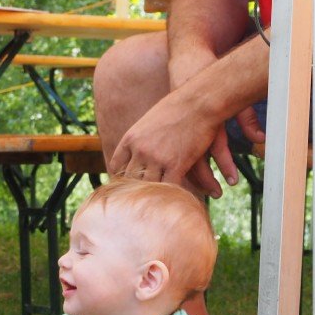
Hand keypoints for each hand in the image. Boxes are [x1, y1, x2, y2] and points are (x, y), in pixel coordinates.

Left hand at [109, 86, 239, 197]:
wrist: (198, 102)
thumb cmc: (178, 107)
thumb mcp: (149, 120)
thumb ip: (140, 136)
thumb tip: (136, 144)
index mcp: (130, 139)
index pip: (116, 165)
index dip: (119, 178)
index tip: (121, 188)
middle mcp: (140, 150)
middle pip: (130, 180)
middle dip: (130, 193)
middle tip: (128, 208)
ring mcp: (157, 159)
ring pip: (147, 186)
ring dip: (149, 198)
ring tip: (145, 212)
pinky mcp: (176, 165)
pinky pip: (168, 187)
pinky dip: (168, 197)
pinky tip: (168, 204)